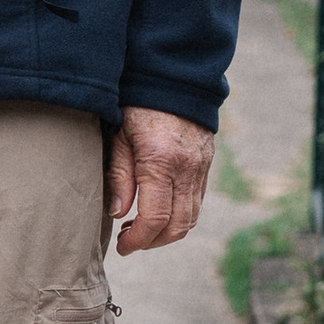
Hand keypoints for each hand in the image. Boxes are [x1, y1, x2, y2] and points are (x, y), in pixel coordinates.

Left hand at [106, 105, 213, 254]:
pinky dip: (180, 215)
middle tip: (129, 242)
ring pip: (192, 217)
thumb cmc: (136, 105)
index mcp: (161, 162)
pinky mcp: (206, 164)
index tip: (122, 246)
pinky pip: (197, 201)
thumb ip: (118, 175)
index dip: (138, 240)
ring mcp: (201, 168)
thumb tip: (117, 213)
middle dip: (153, 242)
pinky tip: (158, 210)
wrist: (173, 77)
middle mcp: (187, 169)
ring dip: (168, 232)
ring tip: (140, 228)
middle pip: (178, 225)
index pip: (154, 218)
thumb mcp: (118, 136)